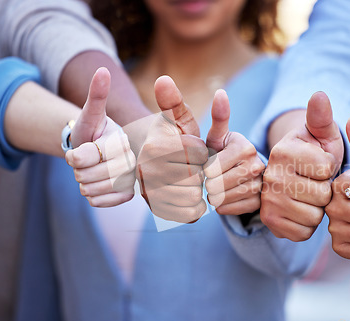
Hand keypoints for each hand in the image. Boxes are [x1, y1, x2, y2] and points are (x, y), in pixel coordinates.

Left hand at [65, 68, 135, 206]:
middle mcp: (132, 160)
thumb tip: (102, 70)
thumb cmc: (95, 131)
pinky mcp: (127, 195)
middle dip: (78, 169)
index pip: (83, 158)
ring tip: (93, 170)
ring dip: (84, 182)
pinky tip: (99, 183)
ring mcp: (131, 179)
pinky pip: (97, 201)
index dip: (75, 156)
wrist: (103, 150)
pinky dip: (92, 194)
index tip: (82, 148)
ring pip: (89, 190)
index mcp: (123, 141)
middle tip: (87, 160)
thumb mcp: (92, 114)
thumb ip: (97, 95)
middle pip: (84, 176)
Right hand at [137, 76, 207, 222]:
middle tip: (190, 166)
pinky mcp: (157, 211)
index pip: (198, 152)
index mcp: (155, 147)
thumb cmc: (173, 139)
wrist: (157, 166)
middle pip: (196, 176)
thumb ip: (173, 101)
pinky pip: (191, 213)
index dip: (201, 150)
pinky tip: (187, 194)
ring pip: (194, 195)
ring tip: (188, 179)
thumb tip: (163, 79)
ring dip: (198, 188)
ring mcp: (150, 193)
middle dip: (200, 170)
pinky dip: (196, 205)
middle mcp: (147, 171)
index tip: (192, 149)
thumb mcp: (176, 119)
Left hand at [203, 90, 264, 214]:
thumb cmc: (222, 151)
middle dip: (208, 184)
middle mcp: (258, 164)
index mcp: (244, 146)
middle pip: (219, 184)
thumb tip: (220, 93)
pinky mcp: (261, 201)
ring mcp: (261, 184)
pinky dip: (224, 206)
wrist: (240, 171)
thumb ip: (217, 117)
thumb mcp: (216, 136)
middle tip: (209, 179)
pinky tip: (224, 197)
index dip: (203, 170)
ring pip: (226, 198)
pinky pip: (234, 209)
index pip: (212, 168)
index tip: (206, 166)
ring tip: (216, 188)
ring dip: (215, 196)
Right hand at [261, 92, 343, 241]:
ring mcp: (268, 201)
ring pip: (314, 216)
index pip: (325, 168)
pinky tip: (302, 211)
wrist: (296, 179)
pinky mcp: (270, 222)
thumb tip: (319, 94)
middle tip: (314, 183)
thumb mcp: (322, 135)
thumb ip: (321, 117)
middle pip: (321, 195)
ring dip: (318, 209)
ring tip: (309, 197)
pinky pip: (304, 232)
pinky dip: (308, 225)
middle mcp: (270, 176)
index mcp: (282, 151)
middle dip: (325, 191)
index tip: (320, 164)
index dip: (330, 168)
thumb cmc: (315, 155)